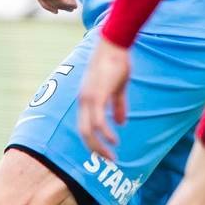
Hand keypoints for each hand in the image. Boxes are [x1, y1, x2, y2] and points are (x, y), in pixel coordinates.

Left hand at [78, 40, 131, 158]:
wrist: (114, 44)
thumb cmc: (116, 62)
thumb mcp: (118, 87)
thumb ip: (118, 106)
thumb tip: (121, 123)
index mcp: (86, 99)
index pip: (85, 126)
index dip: (93, 140)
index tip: (105, 151)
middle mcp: (84, 100)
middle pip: (84, 132)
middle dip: (95, 149)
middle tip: (108, 160)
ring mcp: (89, 98)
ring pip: (89, 130)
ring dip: (99, 146)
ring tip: (111, 157)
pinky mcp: (98, 95)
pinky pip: (98, 120)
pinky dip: (105, 133)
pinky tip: (114, 140)